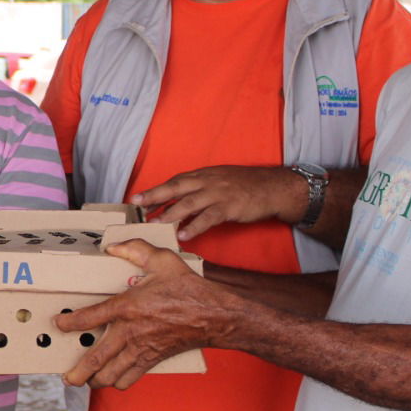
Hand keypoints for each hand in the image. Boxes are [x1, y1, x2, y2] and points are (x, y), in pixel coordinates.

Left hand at [58, 239, 237, 389]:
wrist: (215, 316)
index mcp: (128, 307)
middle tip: (66, 377)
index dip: (71, 322)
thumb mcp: (163, 260)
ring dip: (96, 381)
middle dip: (77, 372)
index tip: (60, 322)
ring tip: (86, 380)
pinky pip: (131, 379)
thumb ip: (137, 249)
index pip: (90, 317)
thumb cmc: (189, 289)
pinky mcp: (152, 360)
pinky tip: (113, 379)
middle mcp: (130, 332)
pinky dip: (119, 383)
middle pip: (96, 359)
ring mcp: (141, 350)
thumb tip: (114, 247)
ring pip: (111, 375)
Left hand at [132, 165, 305, 240]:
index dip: (155, 190)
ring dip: (171, 214)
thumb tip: (177, 204)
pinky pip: (209, 217)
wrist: (273, 187)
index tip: (137, 199)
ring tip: (156, 224)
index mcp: (203, 175)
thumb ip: (198, 190)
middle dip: (155, 196)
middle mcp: (208, 181)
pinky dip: (195, 226)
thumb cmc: (245, 185)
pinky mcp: (230, 206)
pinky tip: (184, 235)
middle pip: (176, 188)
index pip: (174, 182)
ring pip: (189, 203)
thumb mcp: (219, 181)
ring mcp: (218, 193)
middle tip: (138, 206)